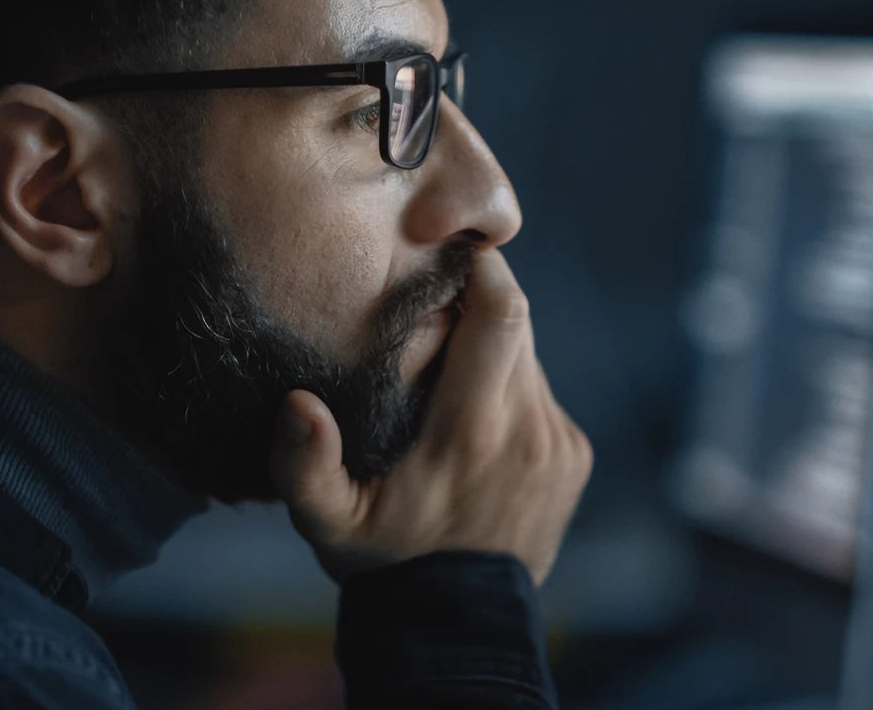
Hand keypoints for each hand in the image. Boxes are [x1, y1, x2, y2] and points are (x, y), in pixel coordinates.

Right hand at [267, 249, 590, 583]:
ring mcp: (558, 442)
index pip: (502, 314)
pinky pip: (542, 397)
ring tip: (446, 372)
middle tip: (434, 306)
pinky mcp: (575, 456)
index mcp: (472, 429)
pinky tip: (474, 422)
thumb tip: (298, 404)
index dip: (484, 269)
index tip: (449, 252)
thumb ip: (303, 466)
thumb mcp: (327, 522)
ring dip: (494, 353)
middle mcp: (528, 428)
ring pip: (530, 359)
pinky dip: (512, 392)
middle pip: (518, 325)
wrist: (456, 620)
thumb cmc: (384, 561)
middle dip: (481, 305)